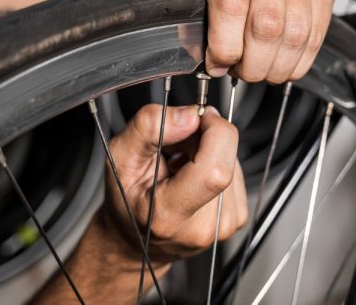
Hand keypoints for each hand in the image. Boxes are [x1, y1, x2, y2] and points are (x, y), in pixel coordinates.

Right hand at [105, 104, 247, 263]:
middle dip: (204, 137)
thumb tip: (190, 115)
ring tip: (180, 164)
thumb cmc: (125, 200)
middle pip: (225, 160)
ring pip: (232, 162)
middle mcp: (201, 226)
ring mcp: (223, 226)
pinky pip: (235, 173)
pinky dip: (216, 163)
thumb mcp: (120, 155)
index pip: (215, 170)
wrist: (134, 239)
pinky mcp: (235, 218)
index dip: (214, 132)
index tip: (196, 118)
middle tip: (177, 145)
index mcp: (168, 214)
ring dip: (209, 151)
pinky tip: (193, 174)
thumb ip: (149, 128)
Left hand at [199, 0, 334, 82]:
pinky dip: (298, 59)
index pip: (231, 4)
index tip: (218, 64)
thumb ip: (200, 26)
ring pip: (295, 33)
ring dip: (276, 65)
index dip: (225, 46)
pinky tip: (281, 63)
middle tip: (242, 72)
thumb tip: (216, 65)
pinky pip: (316, 33)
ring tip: (260, 69)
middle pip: (268, 23)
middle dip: (253, 62)